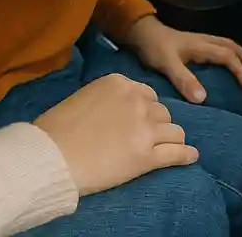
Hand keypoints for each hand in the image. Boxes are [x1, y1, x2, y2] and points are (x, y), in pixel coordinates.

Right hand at [34, 74, 197, 195]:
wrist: (51, 157)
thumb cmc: (56, 129)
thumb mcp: (83, 98)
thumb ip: (107, 100)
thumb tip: (116, 112)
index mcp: (119, 83)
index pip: (146, 94)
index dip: (144, 109)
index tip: (137, 121)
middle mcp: (137, 102)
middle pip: (162, 112)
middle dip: (156, 124)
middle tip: (145, 138)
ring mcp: (145, 129)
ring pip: (175, 131)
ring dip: (170, 139)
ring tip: (168, 148)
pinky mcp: (147, 157)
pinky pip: (177, 154)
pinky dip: (186, 156)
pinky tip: (191, 157)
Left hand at [122, 17, 241, 103]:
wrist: (140, 32)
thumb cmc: (154, 48)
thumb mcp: (167, 64)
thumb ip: (184, 80)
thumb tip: (203, 98)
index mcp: (201, 46)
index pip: (227, 56)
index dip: (240, 70)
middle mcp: (204, 41)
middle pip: (232, 46)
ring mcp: (199, 41)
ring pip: (227, 45)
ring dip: (240, 56)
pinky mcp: (194, 44)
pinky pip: (219, 47)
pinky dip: (229, 54)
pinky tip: (228, 65)